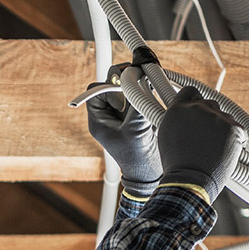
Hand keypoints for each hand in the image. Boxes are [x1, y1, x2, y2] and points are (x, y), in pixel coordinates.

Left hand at [84, 69, 159, 196]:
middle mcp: (108, 114)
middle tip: (138, 77)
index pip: (95, 92)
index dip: (109, 89)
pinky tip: (153, 88)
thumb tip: (140, 80)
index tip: (124, 99)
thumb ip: (136, 105)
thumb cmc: (138, 157)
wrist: (150, 172)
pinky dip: (144, 87)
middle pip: (108, 85)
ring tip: (148, 83)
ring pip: (123, 86)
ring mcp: (122, 113)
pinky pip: (136, 92)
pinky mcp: (135, 112)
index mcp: (99, 120)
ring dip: (135, 82)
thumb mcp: (137, 130)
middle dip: (122, 79)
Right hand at [155, 86, 246, 203]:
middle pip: (210, 103)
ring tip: (213, 149)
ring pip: (225, 117)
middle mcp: (197, 108)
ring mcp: (217, 117)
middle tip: (206, 136)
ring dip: (222, 129)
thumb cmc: (177, 164)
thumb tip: (187, 117)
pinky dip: (235, 140)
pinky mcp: (234, 127)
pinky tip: (225, 152)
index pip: (189, 91)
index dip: (194, 99)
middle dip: (210, 117)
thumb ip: (178, 120)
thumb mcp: (167, 137)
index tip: (197, 106)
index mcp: (178, 109)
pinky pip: (239, 130)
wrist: (190, 180)